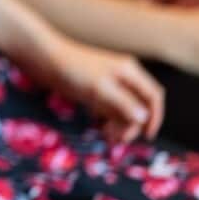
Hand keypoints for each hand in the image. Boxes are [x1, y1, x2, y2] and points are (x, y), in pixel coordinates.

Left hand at [27, 37, 163, 143]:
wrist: (43, 58)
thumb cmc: (72, 70)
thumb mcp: (99, 89)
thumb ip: (123, 103)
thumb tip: (143, 118)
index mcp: (129, 72)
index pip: (153, 96)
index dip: (155, 116)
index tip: (146, 136)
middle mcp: (122, 77)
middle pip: (138, 106)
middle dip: (131, 124)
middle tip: (117, 141)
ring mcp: (108, 84)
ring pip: (122, 109)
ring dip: (119, 125)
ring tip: (107, 138)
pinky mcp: (94, 90)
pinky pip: (108, 108)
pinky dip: (108, 119)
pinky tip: (100, 128)